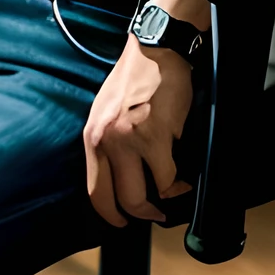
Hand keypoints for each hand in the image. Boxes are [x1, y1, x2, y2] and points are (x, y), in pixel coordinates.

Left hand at [84, 37, 194, 225]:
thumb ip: (109, 144)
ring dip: (161, 202)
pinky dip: (178, 185)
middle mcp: (105, 141)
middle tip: (154, 215)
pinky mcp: (155, 138)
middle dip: (139, 215)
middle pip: (118, 201)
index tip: (123, 221)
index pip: (95, 190)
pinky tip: (182, 177)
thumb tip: (122, 177)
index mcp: (91, 136)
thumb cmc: (136, 81)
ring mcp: (128, 141)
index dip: (110, 214)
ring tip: (172, 192)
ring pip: (142, 196)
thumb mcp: (107, 112)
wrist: (155, 52)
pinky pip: (167, 179)